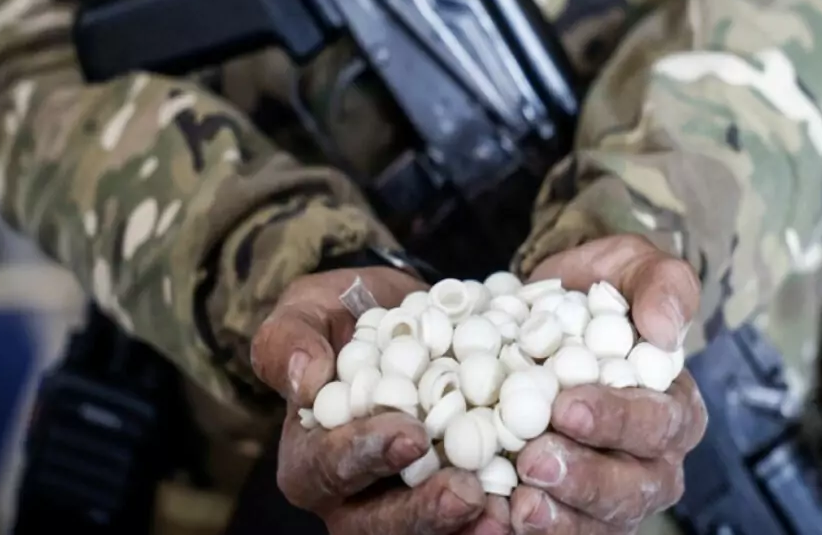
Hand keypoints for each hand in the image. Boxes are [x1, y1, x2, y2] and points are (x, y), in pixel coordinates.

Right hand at [252, 268, 507, 533]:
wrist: (408, 320)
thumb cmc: (348, 315)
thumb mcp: (309, 308)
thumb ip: (290, 337)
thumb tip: (303, 379)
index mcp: (309, 457)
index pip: (327, 468)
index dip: (366, 455)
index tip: (410, 434)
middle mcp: (352, 497)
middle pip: (379, 524)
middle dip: (424, 512)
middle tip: (467, 492)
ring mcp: (404, 506)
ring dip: (468, 531)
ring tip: (508, 514)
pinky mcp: (454, 504)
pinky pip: (472, 523)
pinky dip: (503, 516)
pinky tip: (532, 505)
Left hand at [509, 235, 708, 532]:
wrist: (537, 317)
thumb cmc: (595, 292)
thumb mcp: (631, 264)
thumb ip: (662, 283)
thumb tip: (664, 329)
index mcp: (674, 408)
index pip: (658, 424)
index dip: (616, 420)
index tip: (566, 407)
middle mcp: (650, 462)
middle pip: (631, 488)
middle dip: (583, 479)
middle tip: (533, 461)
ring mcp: (608, 494)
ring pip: (595, 523)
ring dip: (556, 519)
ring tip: (516, 504)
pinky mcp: (566, 510)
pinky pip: (555, 531)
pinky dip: (521, 530)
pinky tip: (491, 519)